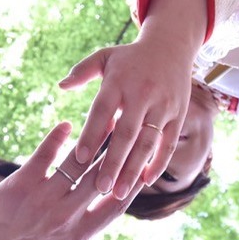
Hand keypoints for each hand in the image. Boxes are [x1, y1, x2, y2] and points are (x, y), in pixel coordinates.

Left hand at [0, 122, 144, 239]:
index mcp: (80, 234)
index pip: (116, 204)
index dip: (134, 182)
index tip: (143, 163)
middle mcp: (66, 215)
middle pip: (103, 177)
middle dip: (119, 153)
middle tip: (129, 131)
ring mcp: (44, 199)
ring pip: (79, 164)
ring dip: (95, 140)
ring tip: (106, 120)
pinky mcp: (21, 184)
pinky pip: (45, 155)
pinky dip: (57, 138)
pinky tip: (66, 125)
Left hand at [59, 33, 196, 199]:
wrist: (171, 46)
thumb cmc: (130, 57)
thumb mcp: (105, 57)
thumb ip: (82, 71)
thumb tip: (61, 86)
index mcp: (118, 82)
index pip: (102, 111)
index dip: (91, 135)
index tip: (79, 158)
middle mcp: (142, 94)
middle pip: (126, 134)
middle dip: (113, 162)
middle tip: (100, 188)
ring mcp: (162, 106)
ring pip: (148, 143)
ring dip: (134, 170)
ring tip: (120, 193)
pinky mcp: (178, 115)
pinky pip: (168, 143)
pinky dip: (159, 163)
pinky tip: (145, 182)